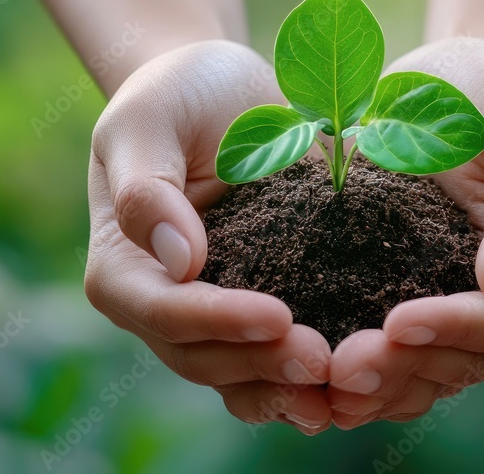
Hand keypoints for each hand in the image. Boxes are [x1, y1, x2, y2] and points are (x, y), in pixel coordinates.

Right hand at [84, 40, 332, 434]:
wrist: (225, 92)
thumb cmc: (176, 95)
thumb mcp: (148, 119)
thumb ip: (147, 187)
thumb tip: (181, 263)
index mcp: (125, 269)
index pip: (164, 311)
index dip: (218, 321)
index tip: (278, 316)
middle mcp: (165, 306)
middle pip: (204, 358)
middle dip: (263, 366)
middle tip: (325, 361)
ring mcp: (215, 315)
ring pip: (242, 377)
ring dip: (290, 390)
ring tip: (345, 388)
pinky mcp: (262, 310)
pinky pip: (278, 361)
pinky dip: (310, 379)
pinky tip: (358, 384)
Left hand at [326, 37, 483, 427]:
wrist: (450, 86)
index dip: (457, 330)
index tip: (398, 322)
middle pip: (464, 361)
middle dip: (405, 370)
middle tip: (343, 370)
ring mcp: (460, 313)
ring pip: (427, 375)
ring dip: (380, 388)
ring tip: (327, 385)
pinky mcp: (414, 306)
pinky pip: (395, 359)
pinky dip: (365, 378)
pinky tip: (318, 384)